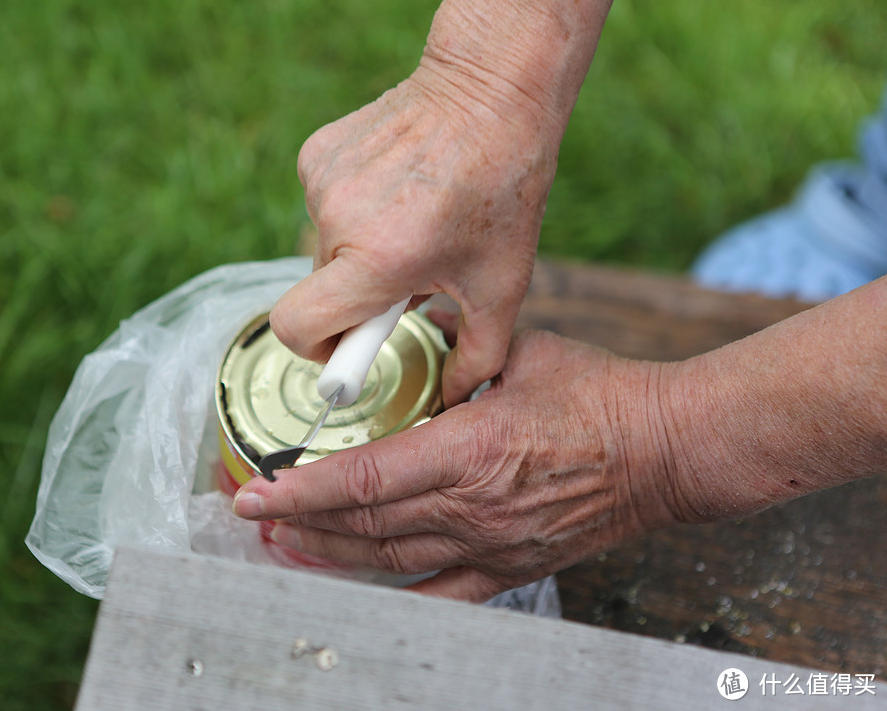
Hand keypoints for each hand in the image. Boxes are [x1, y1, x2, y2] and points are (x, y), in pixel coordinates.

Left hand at [232, 328, 682, 602]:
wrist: (667, 451)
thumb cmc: (600, 395)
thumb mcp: (524, 351)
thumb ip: (459, 345)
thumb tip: (415, 327)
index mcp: (470, 449)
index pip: (364, 479)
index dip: (303, 489)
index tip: (256, 492)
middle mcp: (472, 507)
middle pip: (363, 527)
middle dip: (298, 523)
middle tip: (254, 517)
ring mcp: (491, 545)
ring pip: (389, 563)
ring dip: (329, 557)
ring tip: (284, 547)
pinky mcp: (511, 567)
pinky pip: (440, 595)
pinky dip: (391, 594)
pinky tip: (354, 587)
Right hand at [270, 0, 614, 405]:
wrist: (491, 90)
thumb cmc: (503, 191)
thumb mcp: (503, 286)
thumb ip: (476, 357)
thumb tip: (451, 399)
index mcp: (378, 261)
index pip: (297, 329)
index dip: (318, 351)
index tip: (349, 348)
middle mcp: (338, 220)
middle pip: (317, 291)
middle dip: (356, 297)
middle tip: (407, 278)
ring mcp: (320, 180)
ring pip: (322, 248)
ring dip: (357, 252)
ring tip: (412, 224)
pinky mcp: (315, 151)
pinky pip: (322, 205)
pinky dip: (353, 210)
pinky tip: (397, 188)